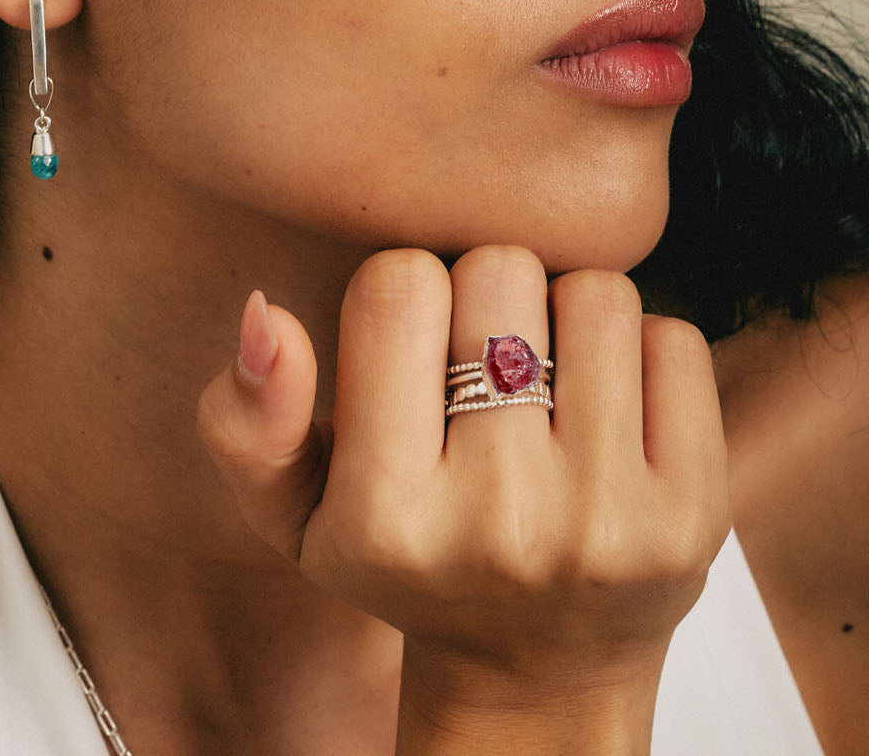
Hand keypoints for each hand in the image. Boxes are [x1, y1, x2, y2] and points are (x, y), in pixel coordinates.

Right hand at [197, 246, 729, 751]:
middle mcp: (498, 523)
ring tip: (550, 380)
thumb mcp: (295, 514)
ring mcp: (607, 521)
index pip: (397, 285)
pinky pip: (676, 340)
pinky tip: (612, 409)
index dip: (404, 291)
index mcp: (383, 518)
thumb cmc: (407, 565)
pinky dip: (641, 352)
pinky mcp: (695, 516)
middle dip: (488, 294)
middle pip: (500, 269)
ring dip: (567, 316)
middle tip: (485, 361)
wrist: (538, 674)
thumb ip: (247, 420)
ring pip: (596, 293)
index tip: (413, 343)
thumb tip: (265, 312)